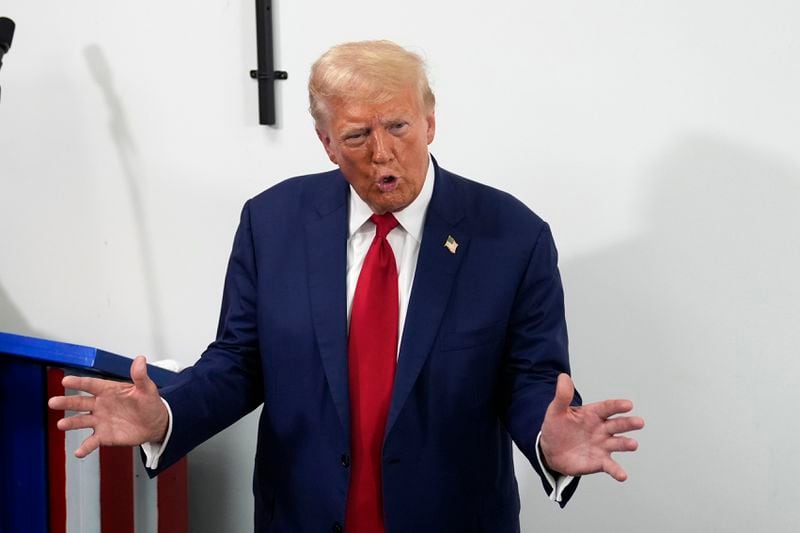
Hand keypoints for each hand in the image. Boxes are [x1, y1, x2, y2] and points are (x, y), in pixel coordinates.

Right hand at [48, 355, 168, 457]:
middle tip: (53, 402)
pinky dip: (85, 447)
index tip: (66, 381)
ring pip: (81, 421)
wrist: (155, 424)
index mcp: (109, 391)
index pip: (91, 385)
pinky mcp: (104, 435)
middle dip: (67, 402)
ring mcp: (100, 421)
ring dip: (71, 423)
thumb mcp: (147, 389)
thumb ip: (140, 376)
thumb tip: (140, 359)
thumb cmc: (149, 404)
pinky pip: (91, 441)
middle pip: (80, 402)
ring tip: (61, 424)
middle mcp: (100, 405)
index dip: (79, 382)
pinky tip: (78, 452)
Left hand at [539, 373, 643, 481]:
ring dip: (626, 444)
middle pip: (617, 424)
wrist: (550, 450)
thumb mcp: (556, 411)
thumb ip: (562, 396)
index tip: (628, 404)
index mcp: (593, 414)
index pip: (607, 408)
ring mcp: (602, 445)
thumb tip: (563, 377)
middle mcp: (601, 429)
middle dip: (628, 423)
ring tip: (633, 444)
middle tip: (639, 422)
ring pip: (617, 443)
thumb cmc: (557, 427)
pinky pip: (610, 466)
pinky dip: (617, 471)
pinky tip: (622, 476)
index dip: (617, 406)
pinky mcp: (599, 461)